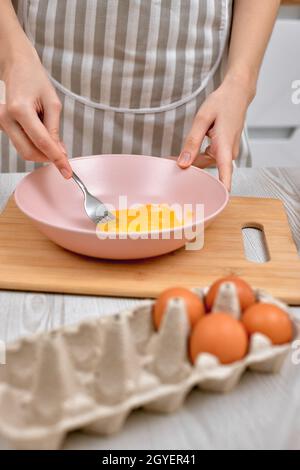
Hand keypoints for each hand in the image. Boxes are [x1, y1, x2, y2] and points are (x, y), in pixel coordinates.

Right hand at [0, 49, 71, 177]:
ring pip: (24, 150)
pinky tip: (43, 134)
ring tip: (54, 139)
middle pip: (29, 152)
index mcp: (20, 110)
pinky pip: (21, 143)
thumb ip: (55, 129)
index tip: (67, 172)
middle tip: (64, 157)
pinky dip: (35, 145)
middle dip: (48, 157)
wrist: (17, 66)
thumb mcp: (53, 102)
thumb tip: (59, 152)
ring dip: (42, 151)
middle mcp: (7, 118)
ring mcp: (3, 122)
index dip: (57, 159)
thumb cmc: (35, 79)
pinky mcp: (4, 125)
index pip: (42, 142)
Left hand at [177, 75, 253, 190]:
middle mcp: (228, 154)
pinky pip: (208, 159)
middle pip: (209, 172)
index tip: (215, 203)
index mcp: (225, 147)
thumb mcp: (202, 119)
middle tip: (170, 171)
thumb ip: (192, 142)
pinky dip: (196, 158)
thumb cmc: (222, 103)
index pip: (225, 174)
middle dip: (191, 174)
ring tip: (171, 161)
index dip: (220, 190)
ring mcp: (227, 153)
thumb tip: (183, 163)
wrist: (237, 93)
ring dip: (191, 164)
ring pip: (206, 165)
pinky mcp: (224, 151)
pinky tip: (184, 156)